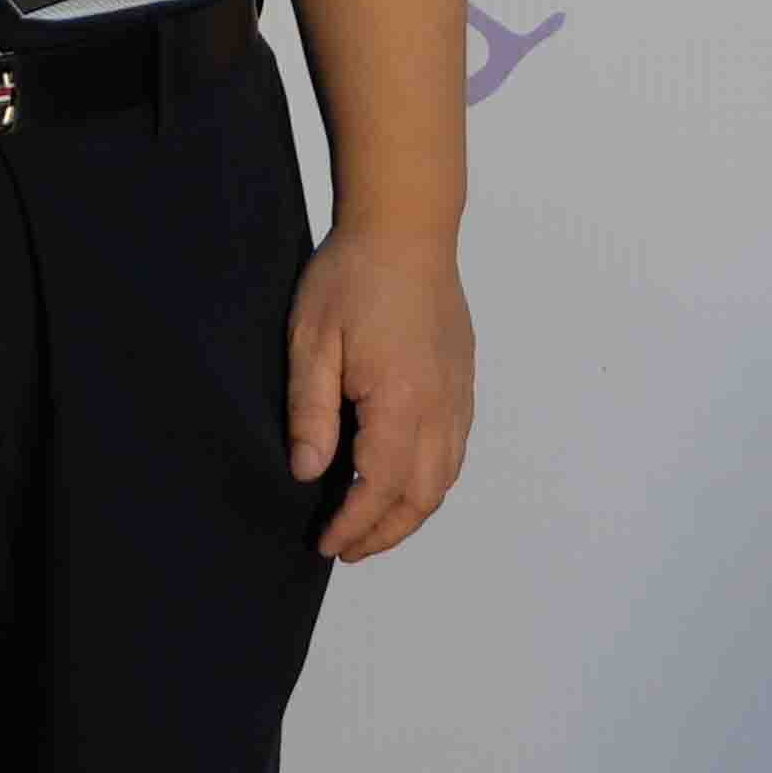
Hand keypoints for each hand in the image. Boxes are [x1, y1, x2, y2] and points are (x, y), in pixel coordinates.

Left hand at [283, 223, 473, 561]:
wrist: (406, 226)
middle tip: (346, 547)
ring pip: (445, 478)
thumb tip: (308, 473)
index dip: (352, 525)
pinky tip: (404, 479)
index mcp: (401, 401)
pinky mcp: (463, 380)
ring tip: (372, 525)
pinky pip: (456, 450)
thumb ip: (311, 412)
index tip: (325, 542)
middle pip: (422, 496)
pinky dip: (432, 480)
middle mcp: (440, 407)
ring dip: (411, 512)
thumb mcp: (312, 341)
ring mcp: (458, 394)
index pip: (380, 489)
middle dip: (384, 533)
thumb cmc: (354, 274)